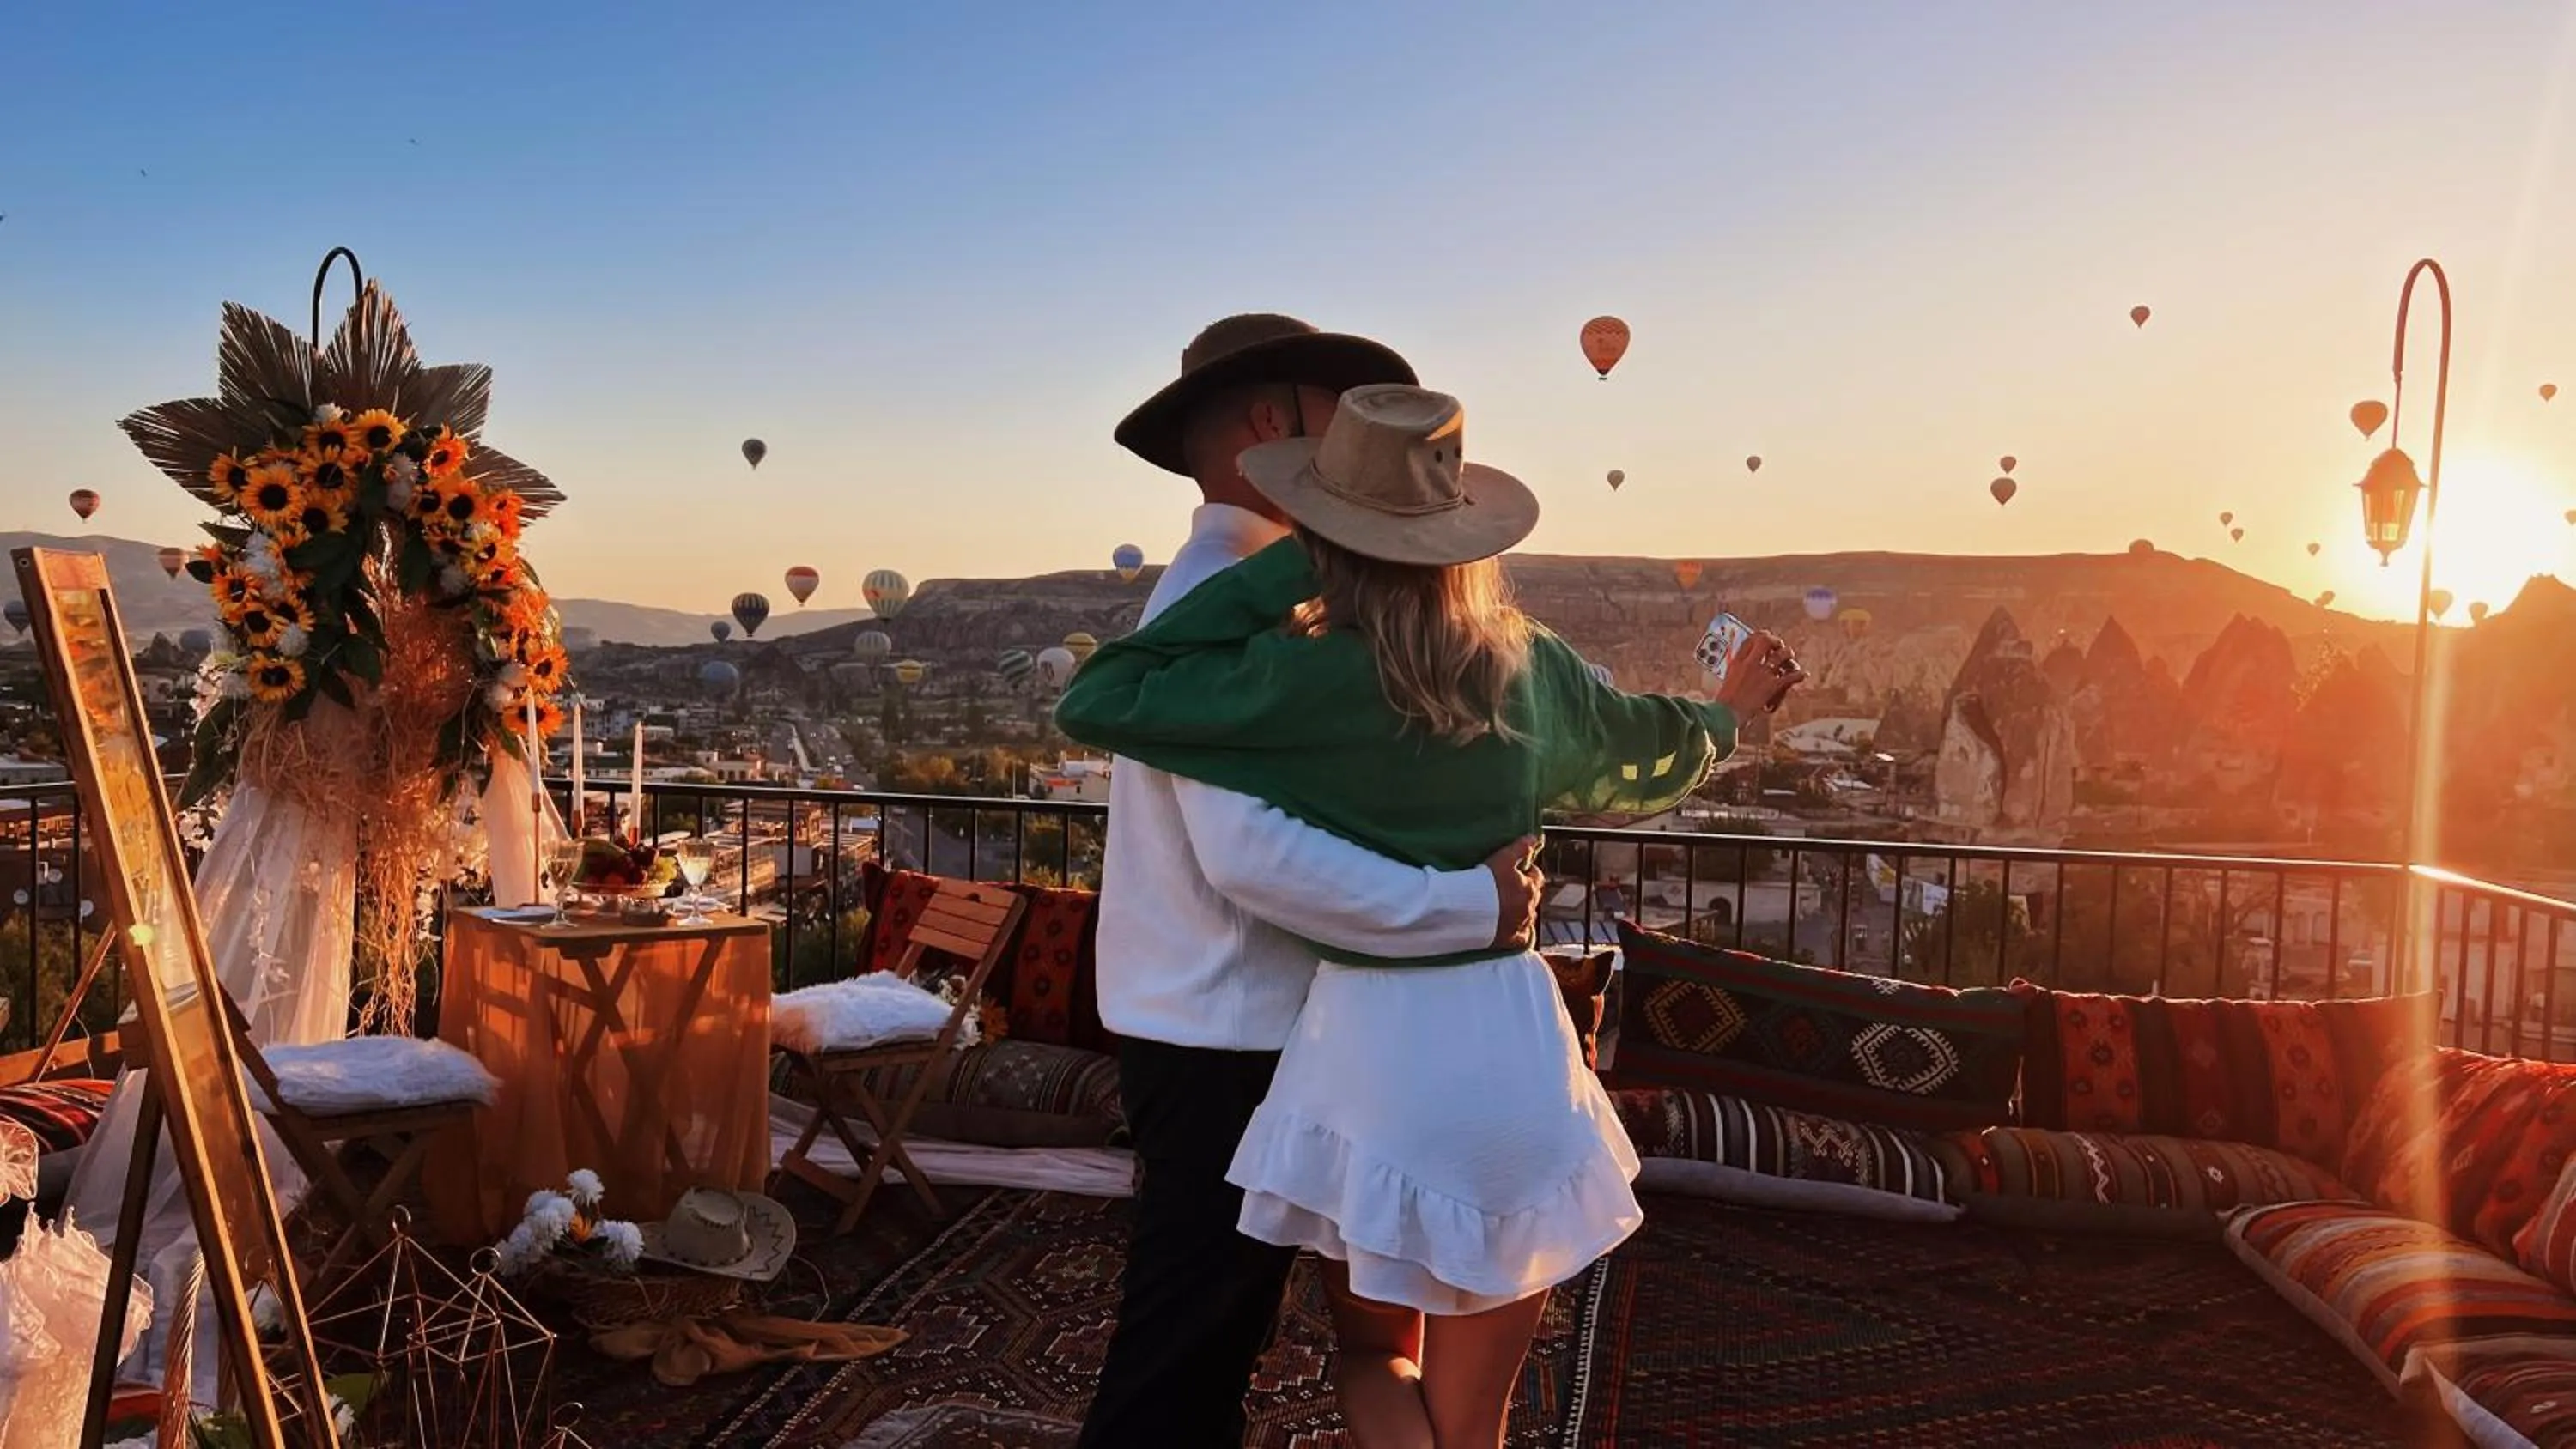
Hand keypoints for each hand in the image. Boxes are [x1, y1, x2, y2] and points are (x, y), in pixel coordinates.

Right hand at [1485, 834, 1542, 950]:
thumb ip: (1520, 848)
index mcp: (1529, 887)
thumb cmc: (1485, 882)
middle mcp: (1529, 906)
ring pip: (1528, 915)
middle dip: (1526, 891)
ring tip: (1506, 906)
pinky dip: (1520, 932)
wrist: (1468, 910)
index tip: (1517, 870)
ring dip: (1521, 910)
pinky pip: (1522, 937)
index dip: (1527, 871)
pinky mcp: (1511, 939)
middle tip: (1510, 887)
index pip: (1536, 876)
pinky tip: (1513, 929)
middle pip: (1533, 896)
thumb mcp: (1503, 859)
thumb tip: (1535, 837)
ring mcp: (1521, 924)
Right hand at [1713, 630, 1806, 717]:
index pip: (1750, 639)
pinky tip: (1803, 675)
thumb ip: (1738, 669)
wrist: (1726, 716)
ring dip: (1789, 656)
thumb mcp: (1729, 680)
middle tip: (1779, 646)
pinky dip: (1799, 675)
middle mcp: (1750, 664)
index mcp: (1737, 662)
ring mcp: (1761, 674)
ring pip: (1782, 655)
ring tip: (1790, 661)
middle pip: (1765, 640)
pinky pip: (1791, 676)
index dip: (1761, 636)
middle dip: (1775, 641)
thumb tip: (1747, 664)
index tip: (1766, 639)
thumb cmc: (1725, 702)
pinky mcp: (1771, 687)